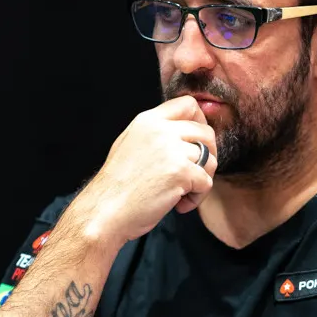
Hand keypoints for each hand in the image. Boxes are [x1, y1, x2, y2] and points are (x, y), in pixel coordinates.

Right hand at [69, 96, 216, 247]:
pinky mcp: (181, 172)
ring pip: (210, 159)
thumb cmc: (117, 186)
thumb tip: (183, 132)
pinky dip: (197, 197)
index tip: (196, 142)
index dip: (199, 121)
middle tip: (194, 173)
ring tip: (182, 193)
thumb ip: (155, 134)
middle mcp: (161, 130)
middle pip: (206, 132)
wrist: (105, 211)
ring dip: (201, 179)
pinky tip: (178, 204)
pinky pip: (206, 182)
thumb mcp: (129, 145)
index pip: (188, 104)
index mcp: (148, 121)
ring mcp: (172, 150)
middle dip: (208, 155)